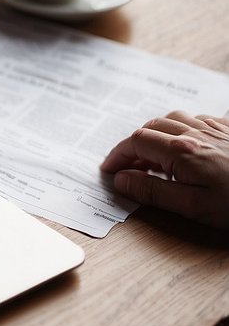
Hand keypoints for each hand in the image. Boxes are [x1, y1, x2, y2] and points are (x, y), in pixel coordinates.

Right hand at [100, 111, 228, 230]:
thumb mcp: (193, 208)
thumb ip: (153, 191)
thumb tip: (121, 179)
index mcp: (182, 151)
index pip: (136, 142)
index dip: (117, 155)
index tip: (108, 170)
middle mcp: (197, 133)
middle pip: (152, 125)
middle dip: (133, 143)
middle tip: (128, 166)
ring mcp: (216, 129)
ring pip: (175, 117)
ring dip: (156, 132)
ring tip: (153, 153)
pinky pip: (200, 118)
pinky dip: (183, 127)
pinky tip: (187, 144)